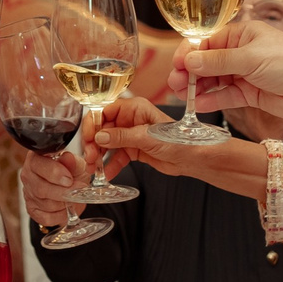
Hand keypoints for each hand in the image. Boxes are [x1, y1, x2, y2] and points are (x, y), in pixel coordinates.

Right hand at [19, 150, 90, 230]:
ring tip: (73, 199)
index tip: (69, 179)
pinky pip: (46, 217)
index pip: (38, 165)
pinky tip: (66, 208)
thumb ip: (73, 162)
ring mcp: (28, 194)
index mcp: (36, 159)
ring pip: (45, 204)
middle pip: (40, 188)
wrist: (72, 190)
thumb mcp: (76, 165)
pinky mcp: (32, 210)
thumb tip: (68, 158)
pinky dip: (60, 215)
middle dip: (62, 192)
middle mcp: (28, 175)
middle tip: (77, 192)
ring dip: (63, 203)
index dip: (54, 173)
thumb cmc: (72, 174)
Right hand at [92, 96, 268, 199]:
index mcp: (135, 108)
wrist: (195, 158)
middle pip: (103, 128)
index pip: (104, 111)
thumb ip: (122, 137)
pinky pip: (117, 156)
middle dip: (94, 143)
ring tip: (94, 169)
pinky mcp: (135, 150)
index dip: (93, 124)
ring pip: (107, 144)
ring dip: (99, 156)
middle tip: (90, 157)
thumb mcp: (147, 137)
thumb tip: (99, 137)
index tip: (88, 139)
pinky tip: (106, 174)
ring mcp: (132, 135)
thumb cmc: (179, 140)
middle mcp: (131, 119)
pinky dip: (111, 165)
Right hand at [168, 20, 282, 122]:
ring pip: (213, 80)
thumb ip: (218, 61)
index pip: (207, 41)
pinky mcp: (249, 94)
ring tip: (182, 95)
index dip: (190, 52)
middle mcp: (241, 53)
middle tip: (175, 83)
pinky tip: (198, 105)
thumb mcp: (250, 57)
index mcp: (242, 34)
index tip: (177, 65)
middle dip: (189, 72)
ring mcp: (245, 74)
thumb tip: (189, 60)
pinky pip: (225, 95)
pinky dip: (211, 100)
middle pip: (207, 61)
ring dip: (197, 87)